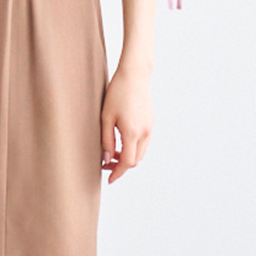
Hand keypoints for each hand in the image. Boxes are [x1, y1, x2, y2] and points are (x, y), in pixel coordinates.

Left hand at [100, 65, 152, 183]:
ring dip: (128, 157)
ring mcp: (149, 128)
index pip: (127, 162)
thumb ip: (106, 141)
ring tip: (112, 154)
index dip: (117, 173)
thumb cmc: (116, 93)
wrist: (134, 75)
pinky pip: (143, 144)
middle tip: (105, 164)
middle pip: (135, 161)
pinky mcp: (150, 123)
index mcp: (132, 132)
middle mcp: (144, 133)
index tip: (109, 179)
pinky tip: (121, 144)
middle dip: (121, 166)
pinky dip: (133, 149)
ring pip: (140, 153)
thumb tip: (106, 159)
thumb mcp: (105, 117)